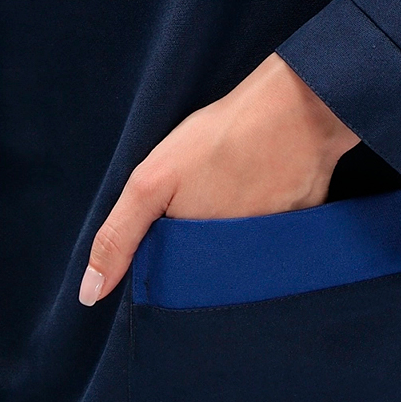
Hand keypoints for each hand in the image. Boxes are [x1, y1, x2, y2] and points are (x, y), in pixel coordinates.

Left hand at [78, 53, 358, 305]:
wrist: (299, 106)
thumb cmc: (223, 137)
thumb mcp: (153, 181)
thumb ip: (119, 237)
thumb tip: (90, 295)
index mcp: (205, 259)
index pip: (179, 279)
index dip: (168, 253)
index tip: (174, 216)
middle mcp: (246, 264)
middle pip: (215, 268)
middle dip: (206, 243)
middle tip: (211, 190)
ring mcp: (281, 244)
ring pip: (250, 250)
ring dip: (242, 226)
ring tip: (239, 182)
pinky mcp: (310, 224)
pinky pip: (285, 230)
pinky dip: (277, 210)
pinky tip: (271, 176)